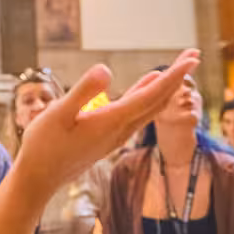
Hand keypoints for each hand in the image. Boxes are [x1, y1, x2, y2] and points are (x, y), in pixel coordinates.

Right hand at [14, 51, 199, 199]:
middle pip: (158, 100)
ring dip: (166, 87)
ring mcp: (116, 135)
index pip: (152, 95)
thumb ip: (83, 91)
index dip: (174, 75)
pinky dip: (149, 97)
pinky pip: (138, 114)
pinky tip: (147, 87)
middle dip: (178, 77)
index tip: (192, 58)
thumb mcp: (58, 114)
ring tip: (178, 68)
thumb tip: (106, 69)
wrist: (40, 179)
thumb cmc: (44, 145)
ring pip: (150, 108)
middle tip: (194, 54)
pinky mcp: (109, 138)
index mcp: (113, 120)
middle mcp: (121, 129)